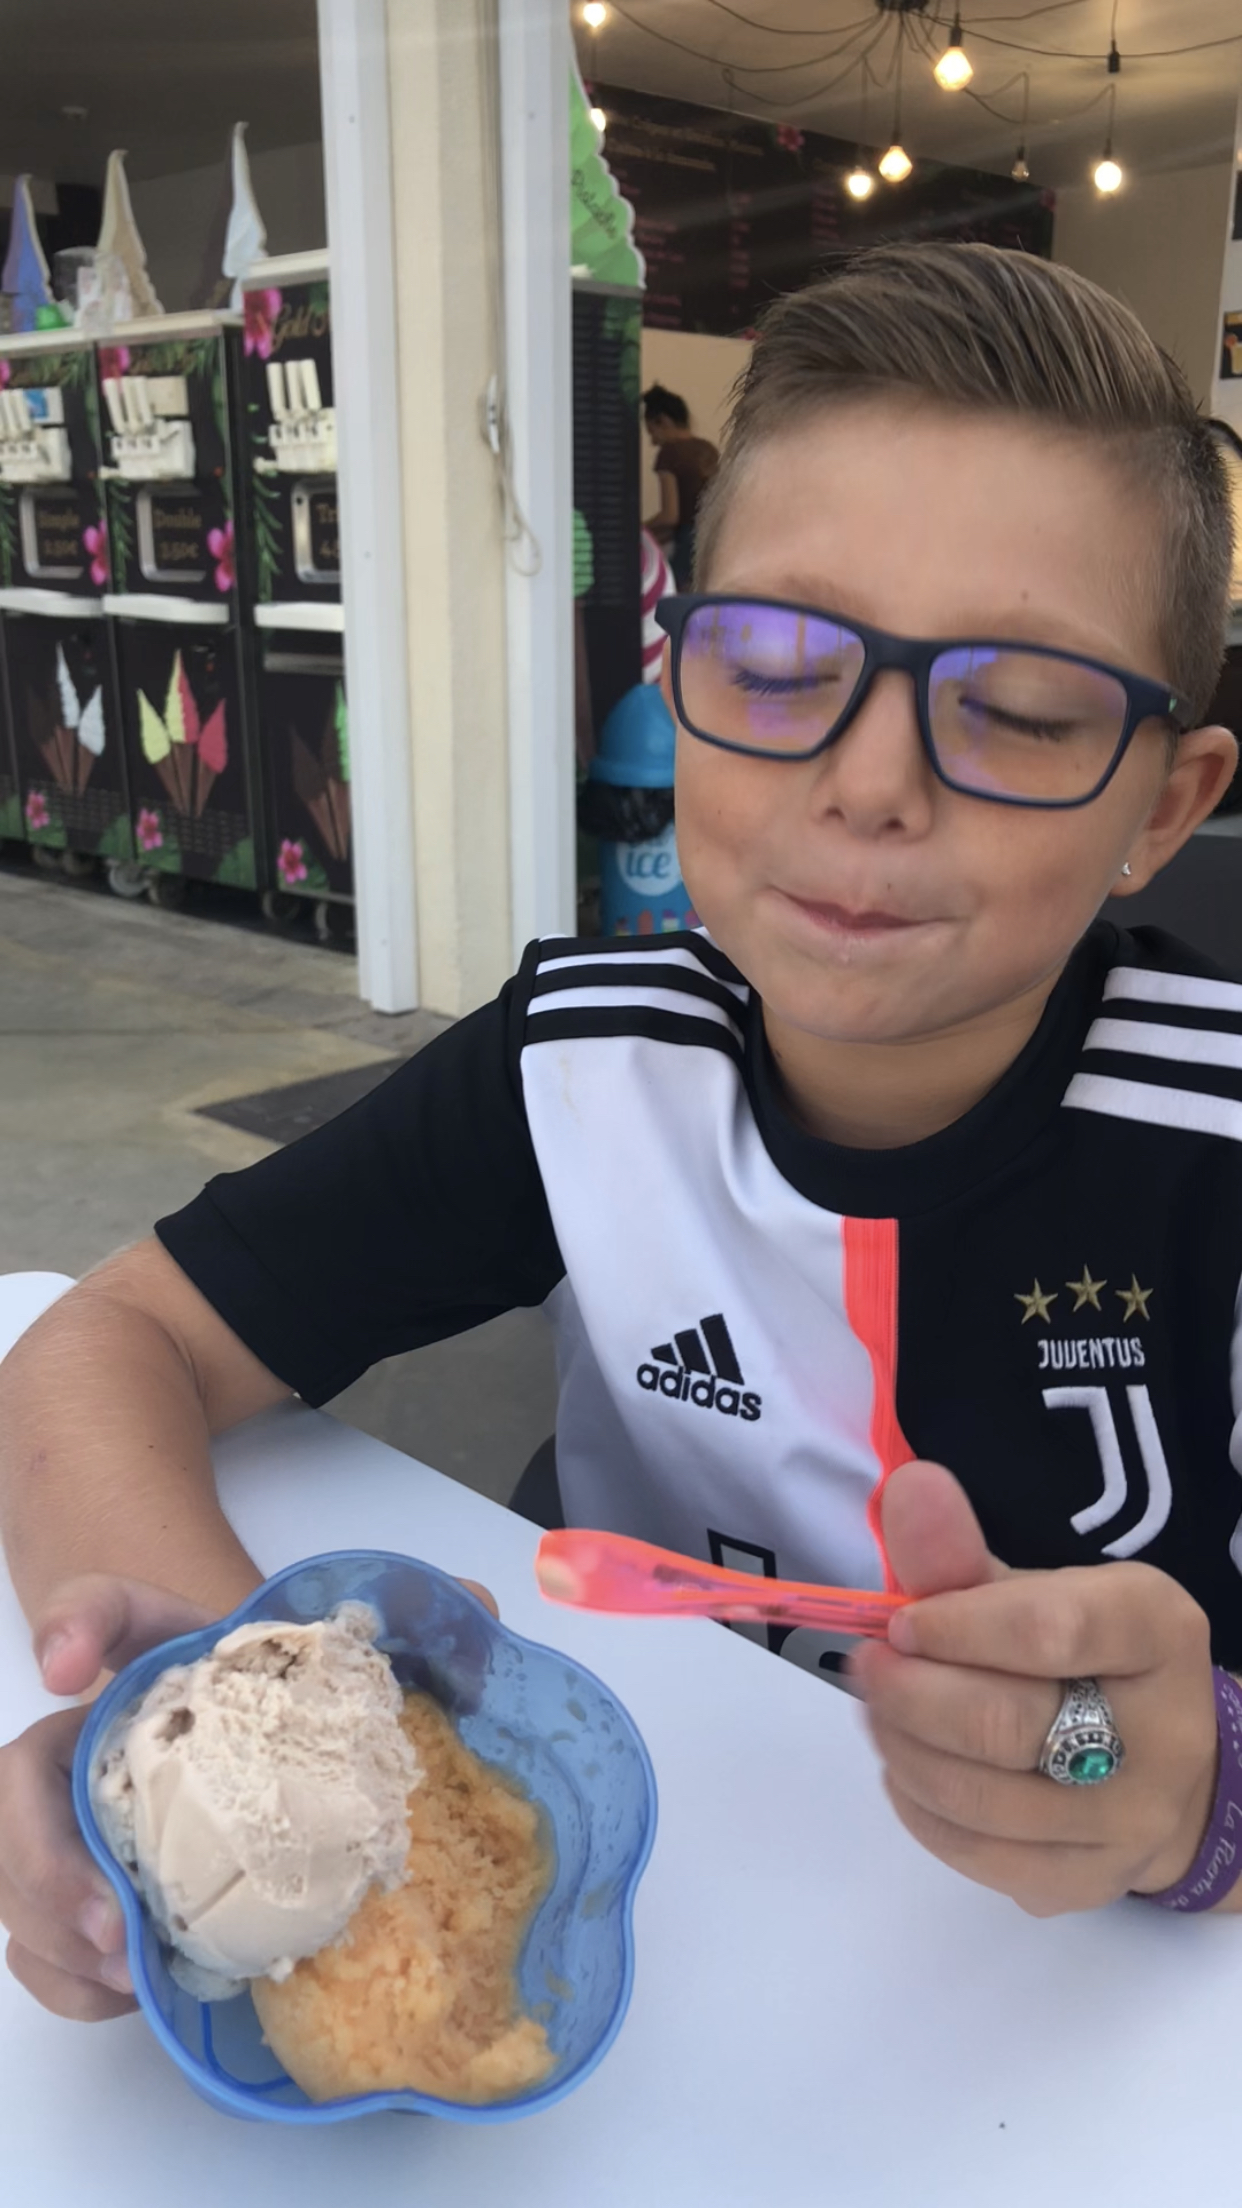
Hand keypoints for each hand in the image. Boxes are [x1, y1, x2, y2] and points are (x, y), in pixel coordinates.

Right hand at [0, 1576, 211, 2019]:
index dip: (42, 1857)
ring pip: (22, 1930)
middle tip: (124, 1942)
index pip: (13, 1790)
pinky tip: (135, 1985)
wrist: (246, 1712)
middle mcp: (40, 1813)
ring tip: (136, 1977)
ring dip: (70, 1964)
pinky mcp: (83, 1914)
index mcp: (49, 1751)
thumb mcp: (150, 1615)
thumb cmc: (197, 1666)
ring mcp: (59, 1868)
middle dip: (58, 1914)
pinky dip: (84, 1991)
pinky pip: (49, 1969)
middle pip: (10, 1875)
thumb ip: (95, 1611)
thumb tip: (55, 1669)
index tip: (107, 1905)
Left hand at [850, 1463, 1218, 1915]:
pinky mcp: (1088, 1883)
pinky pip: (978, 1856)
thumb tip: (906, 1490)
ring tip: (880, 1712)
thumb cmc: (1084, 1659)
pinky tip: (908, 1767)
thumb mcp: (1038, 1590)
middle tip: (867, 1666)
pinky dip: (919, 1807)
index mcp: (1156, 1631)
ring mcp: (1130, 1822)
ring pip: (983, 1798)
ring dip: (902, 1748)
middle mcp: (1161, 1733)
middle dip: (911, 1693)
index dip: (955, 1625)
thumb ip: (963, 1552)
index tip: (900, 1622)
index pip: (1049, 1631)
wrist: (1160, 1769)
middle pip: (1006, 1723)